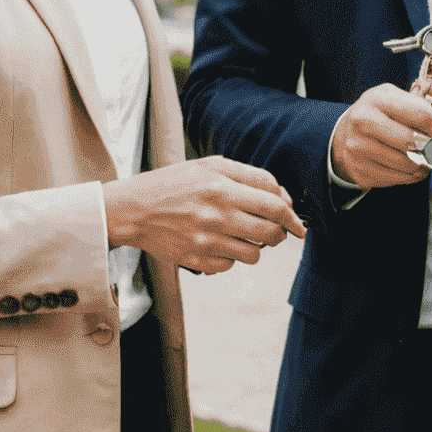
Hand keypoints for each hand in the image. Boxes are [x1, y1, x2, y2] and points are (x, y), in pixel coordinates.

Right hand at [103, 156, 304, 274]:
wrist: (134, 209)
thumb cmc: (174, 183)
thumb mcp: (210, 165)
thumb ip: (249, 176)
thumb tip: (281, 197)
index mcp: (223, 187)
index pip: (274, 205)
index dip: (292, 215)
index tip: (297, 222)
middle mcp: (217, 215)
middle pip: (271, 232)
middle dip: (281, 234)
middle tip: (278, 233)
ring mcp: (207, 241)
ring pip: (254, 254)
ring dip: (257, 248)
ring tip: (245, 237)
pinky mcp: (197, 260)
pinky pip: (230, 265)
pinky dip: (231, 258)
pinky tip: (220, 244)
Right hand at [331, 84, 431, 188]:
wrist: (345, 134)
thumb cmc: (379, 114)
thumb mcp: (396, 99)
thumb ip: (422, 108)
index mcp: (375, 99)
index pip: (420, 114)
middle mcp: (362, 122)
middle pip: (411, 140)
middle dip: (430, 147)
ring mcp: (358, 149)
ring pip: (406, 164)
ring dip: (422, 165)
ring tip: (424, 159)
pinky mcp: (360, 171)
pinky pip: (397, 179)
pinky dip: (411, 176)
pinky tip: (411, 168)